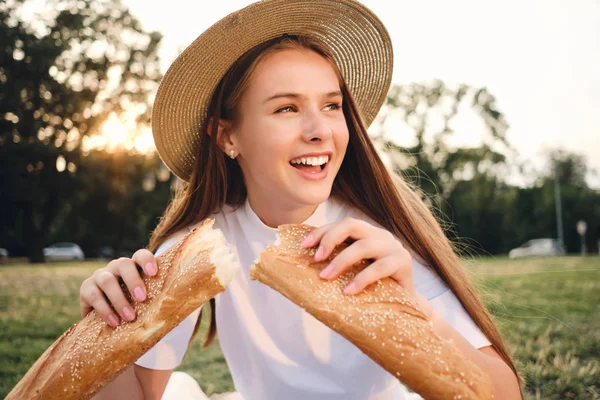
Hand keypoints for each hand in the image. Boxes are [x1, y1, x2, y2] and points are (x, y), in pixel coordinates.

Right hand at [79, 250, 156, 327]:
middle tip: (142, 298)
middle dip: (133, 280)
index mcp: (134, 266)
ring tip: (130, 317)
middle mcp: (116, 267)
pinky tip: (114, 322)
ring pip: (107, 280)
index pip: (140, 255)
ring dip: (119, 299)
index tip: (154, 273)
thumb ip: (157, 301)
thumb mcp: (146, 304)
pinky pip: (93, 295)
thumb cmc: (136, 310)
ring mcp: (100, 276)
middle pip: (124, 264)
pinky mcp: (86, 288)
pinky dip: (104, 309)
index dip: (147, 260)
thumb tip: (177, 310)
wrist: (108, 323)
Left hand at [300, 217, 417, 300]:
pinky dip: (361, 279)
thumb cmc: (372, 290)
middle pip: (351, 224)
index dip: (320, 232)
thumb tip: (301, 269)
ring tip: (326, 277)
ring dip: (341, 261)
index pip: (341, 224)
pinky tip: (348, 291)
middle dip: (329, 239)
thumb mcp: (352, 273)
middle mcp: (380, 235)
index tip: (303, 246)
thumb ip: (336, 265)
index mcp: (366, 233)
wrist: (404, 308)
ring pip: (364, 245)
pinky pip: (380, 268)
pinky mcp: (403, 262)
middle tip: (316, 259)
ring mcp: (393, 247)